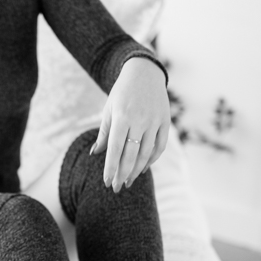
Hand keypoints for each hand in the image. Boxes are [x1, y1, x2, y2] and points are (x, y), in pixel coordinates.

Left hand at [90, 57, 169, 191]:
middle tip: (116, 188)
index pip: (115, 149)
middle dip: (122, 174)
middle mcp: (140, 120)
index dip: (111, 168)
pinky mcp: (165, 122)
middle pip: (131, 155)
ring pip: (146, 154)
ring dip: (136, 170)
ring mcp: (155, 121)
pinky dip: (152, 160)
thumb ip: (104, 133)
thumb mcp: (109, 109)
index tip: (106, 182)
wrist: (144, 73)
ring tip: (128, 181)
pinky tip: (143, 168)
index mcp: (122, 116)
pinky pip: (160, 146)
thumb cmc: (122, 93)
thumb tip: (95, 154)